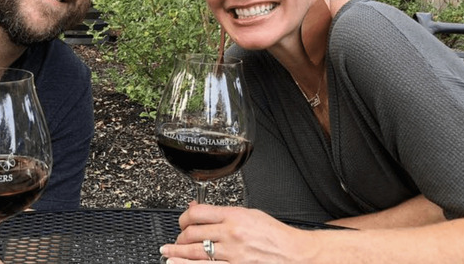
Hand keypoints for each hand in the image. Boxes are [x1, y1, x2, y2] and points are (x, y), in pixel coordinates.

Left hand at [159, 203, 316, 262]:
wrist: (296, 254)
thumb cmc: (276, 235)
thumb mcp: (251, 214)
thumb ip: (223, 213)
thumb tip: (199, 208)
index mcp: (234, 216)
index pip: (198, 213)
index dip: (183, 217)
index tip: (181, 222)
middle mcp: (231, 234)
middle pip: (192, 233)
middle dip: (179, 237)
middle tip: (175, 240)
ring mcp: (232, 254)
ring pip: (194, 252)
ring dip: (176, 253)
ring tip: (167, 253)